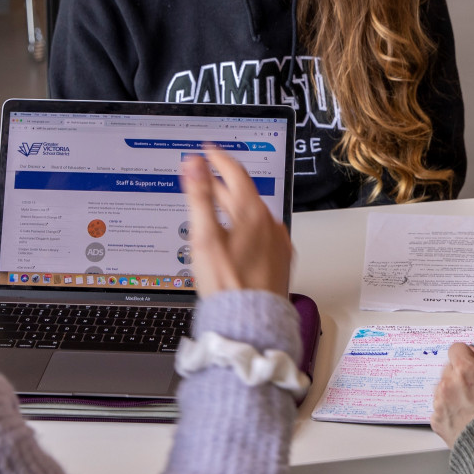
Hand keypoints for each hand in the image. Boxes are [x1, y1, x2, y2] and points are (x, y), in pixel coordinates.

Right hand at [180, 144, 291, 296]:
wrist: (250, 322)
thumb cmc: (227, 284)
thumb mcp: (204, 237)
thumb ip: (199, 197)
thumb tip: (194, 165)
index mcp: (252, 213)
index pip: (235, 172)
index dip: (218, 159)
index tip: (208, 151)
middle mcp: (270, 224)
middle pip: (243, 194)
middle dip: (222, 183)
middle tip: (205, 176)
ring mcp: (277, 242)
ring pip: (253, 214)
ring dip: (234, 207)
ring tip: (216, 207)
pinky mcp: (280, 259)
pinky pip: (262, 233)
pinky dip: (246, 227)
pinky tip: (235, 237)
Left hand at [431, 342, 473, 447]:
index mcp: (465, 370)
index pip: (456, 349)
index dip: (467, 356)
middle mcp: (448, 383)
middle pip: (449, 368)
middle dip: (461, 375)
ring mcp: (439, 401)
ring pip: (443, 387)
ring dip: (453, 392)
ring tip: (473, 408)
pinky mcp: (435, 418)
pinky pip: (440, 406)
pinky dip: (450, 410)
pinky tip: (465, 418)